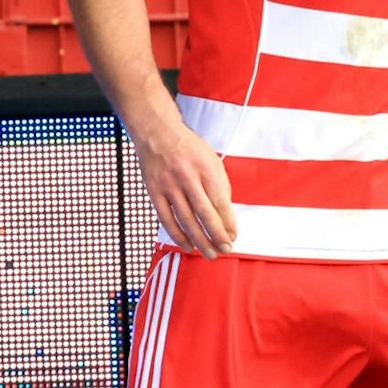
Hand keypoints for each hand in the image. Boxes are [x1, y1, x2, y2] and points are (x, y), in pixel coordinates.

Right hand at [133, 122, 237, 259]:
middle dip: (217, 235)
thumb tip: (227, 216)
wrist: (157, 133)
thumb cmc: (189, 148)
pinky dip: (178, 236)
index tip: (234, 236)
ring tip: (209, 253)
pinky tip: (188, 245)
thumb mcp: (211, 159)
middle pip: (204, 213)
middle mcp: (187, 177)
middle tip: (225, 250)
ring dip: (199, 240)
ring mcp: (169, 186)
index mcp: (206, 168)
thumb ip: (220, 185)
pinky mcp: (154, 192)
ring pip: (186, 220)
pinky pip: (167, 219)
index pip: (220, 201)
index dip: (228, 222)